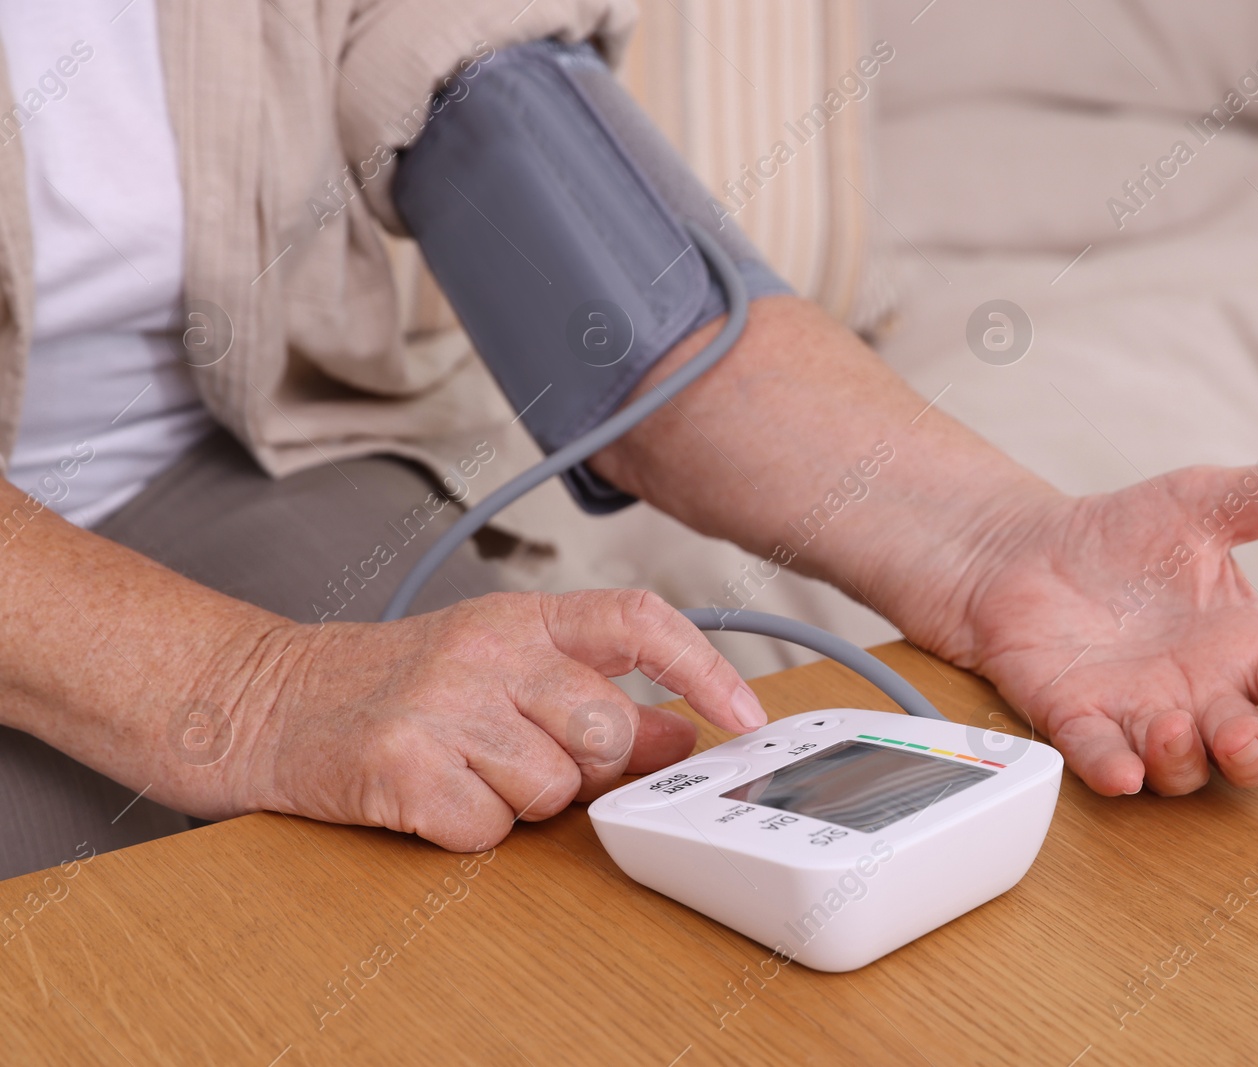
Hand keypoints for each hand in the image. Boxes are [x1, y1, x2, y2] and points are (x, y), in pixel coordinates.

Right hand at [230, 590, 766, 849]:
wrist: (262, 699)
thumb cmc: (394, 687)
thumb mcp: (499, 668)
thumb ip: (595, 692)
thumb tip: (685, 731)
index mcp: (521, 617)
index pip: (639, 620)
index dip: (704, 668)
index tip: (744, 715)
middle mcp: (486, 649)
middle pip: (606, 731)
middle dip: (586, 770)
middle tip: (525, 759)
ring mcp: (441, 703)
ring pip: (552, 790)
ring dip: (519, 803)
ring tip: (464, 770)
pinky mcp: (399, 762)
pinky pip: (488, 829)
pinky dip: (468, 831)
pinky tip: (431, 797)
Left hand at [901, 462, 1257, 795]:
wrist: (1029, 547)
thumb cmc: (1127, 534)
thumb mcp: (1205, 500)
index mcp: (1246, 647)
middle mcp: (1202, 694)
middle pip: (1252, 751)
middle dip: (1254, 755)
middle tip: (1241, 735)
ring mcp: (1141, 714)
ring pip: (1182, 768)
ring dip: (1182, 759)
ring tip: (1170, 724)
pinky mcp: (1078, 720)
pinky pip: (1102, 759)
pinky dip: (1112, 770)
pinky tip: (1121, 772)